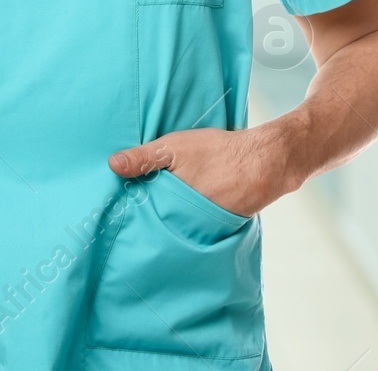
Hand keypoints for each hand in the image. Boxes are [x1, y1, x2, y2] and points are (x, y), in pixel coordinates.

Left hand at [107, 125, 297, 217]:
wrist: (266, 161)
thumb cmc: (218, 151)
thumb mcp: (174, 147)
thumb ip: (144, 158)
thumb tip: (111, 165)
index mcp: (172, 208)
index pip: (142, 220)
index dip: (132, 217)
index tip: (117, 215)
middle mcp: (187, 225)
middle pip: (159, 228)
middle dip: (148, 224)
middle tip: (132, 219)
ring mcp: (204, 229)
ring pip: (178, 230)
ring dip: (169, 225)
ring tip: (157, 217)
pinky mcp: (219, 229)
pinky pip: (198, 230)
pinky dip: (190, 224)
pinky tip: (185, 214)